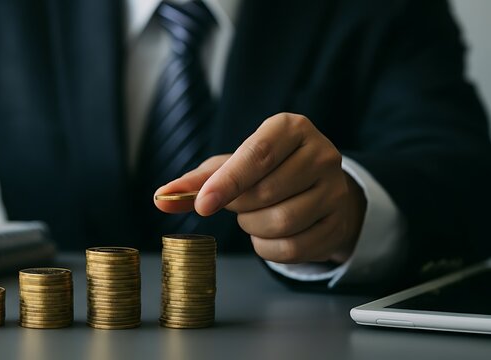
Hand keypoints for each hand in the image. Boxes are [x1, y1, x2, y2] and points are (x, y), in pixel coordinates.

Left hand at [155, 113, 365, 263]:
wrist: (315, 188)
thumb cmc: (266, 171)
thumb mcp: (231, 166)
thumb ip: (197, 181)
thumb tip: (161, 198)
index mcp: (292, 128)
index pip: (257, 155)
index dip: (227, 183)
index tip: (202, 205)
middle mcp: (321, 154)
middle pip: (266, 193)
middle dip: (240, 206)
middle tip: (238, 203)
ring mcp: (336, 190)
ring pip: (282, 222)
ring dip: (253, 228)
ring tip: (253, 216)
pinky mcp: (338, 223)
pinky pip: (295, 248)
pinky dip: (269, 248)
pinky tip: (267, 235)